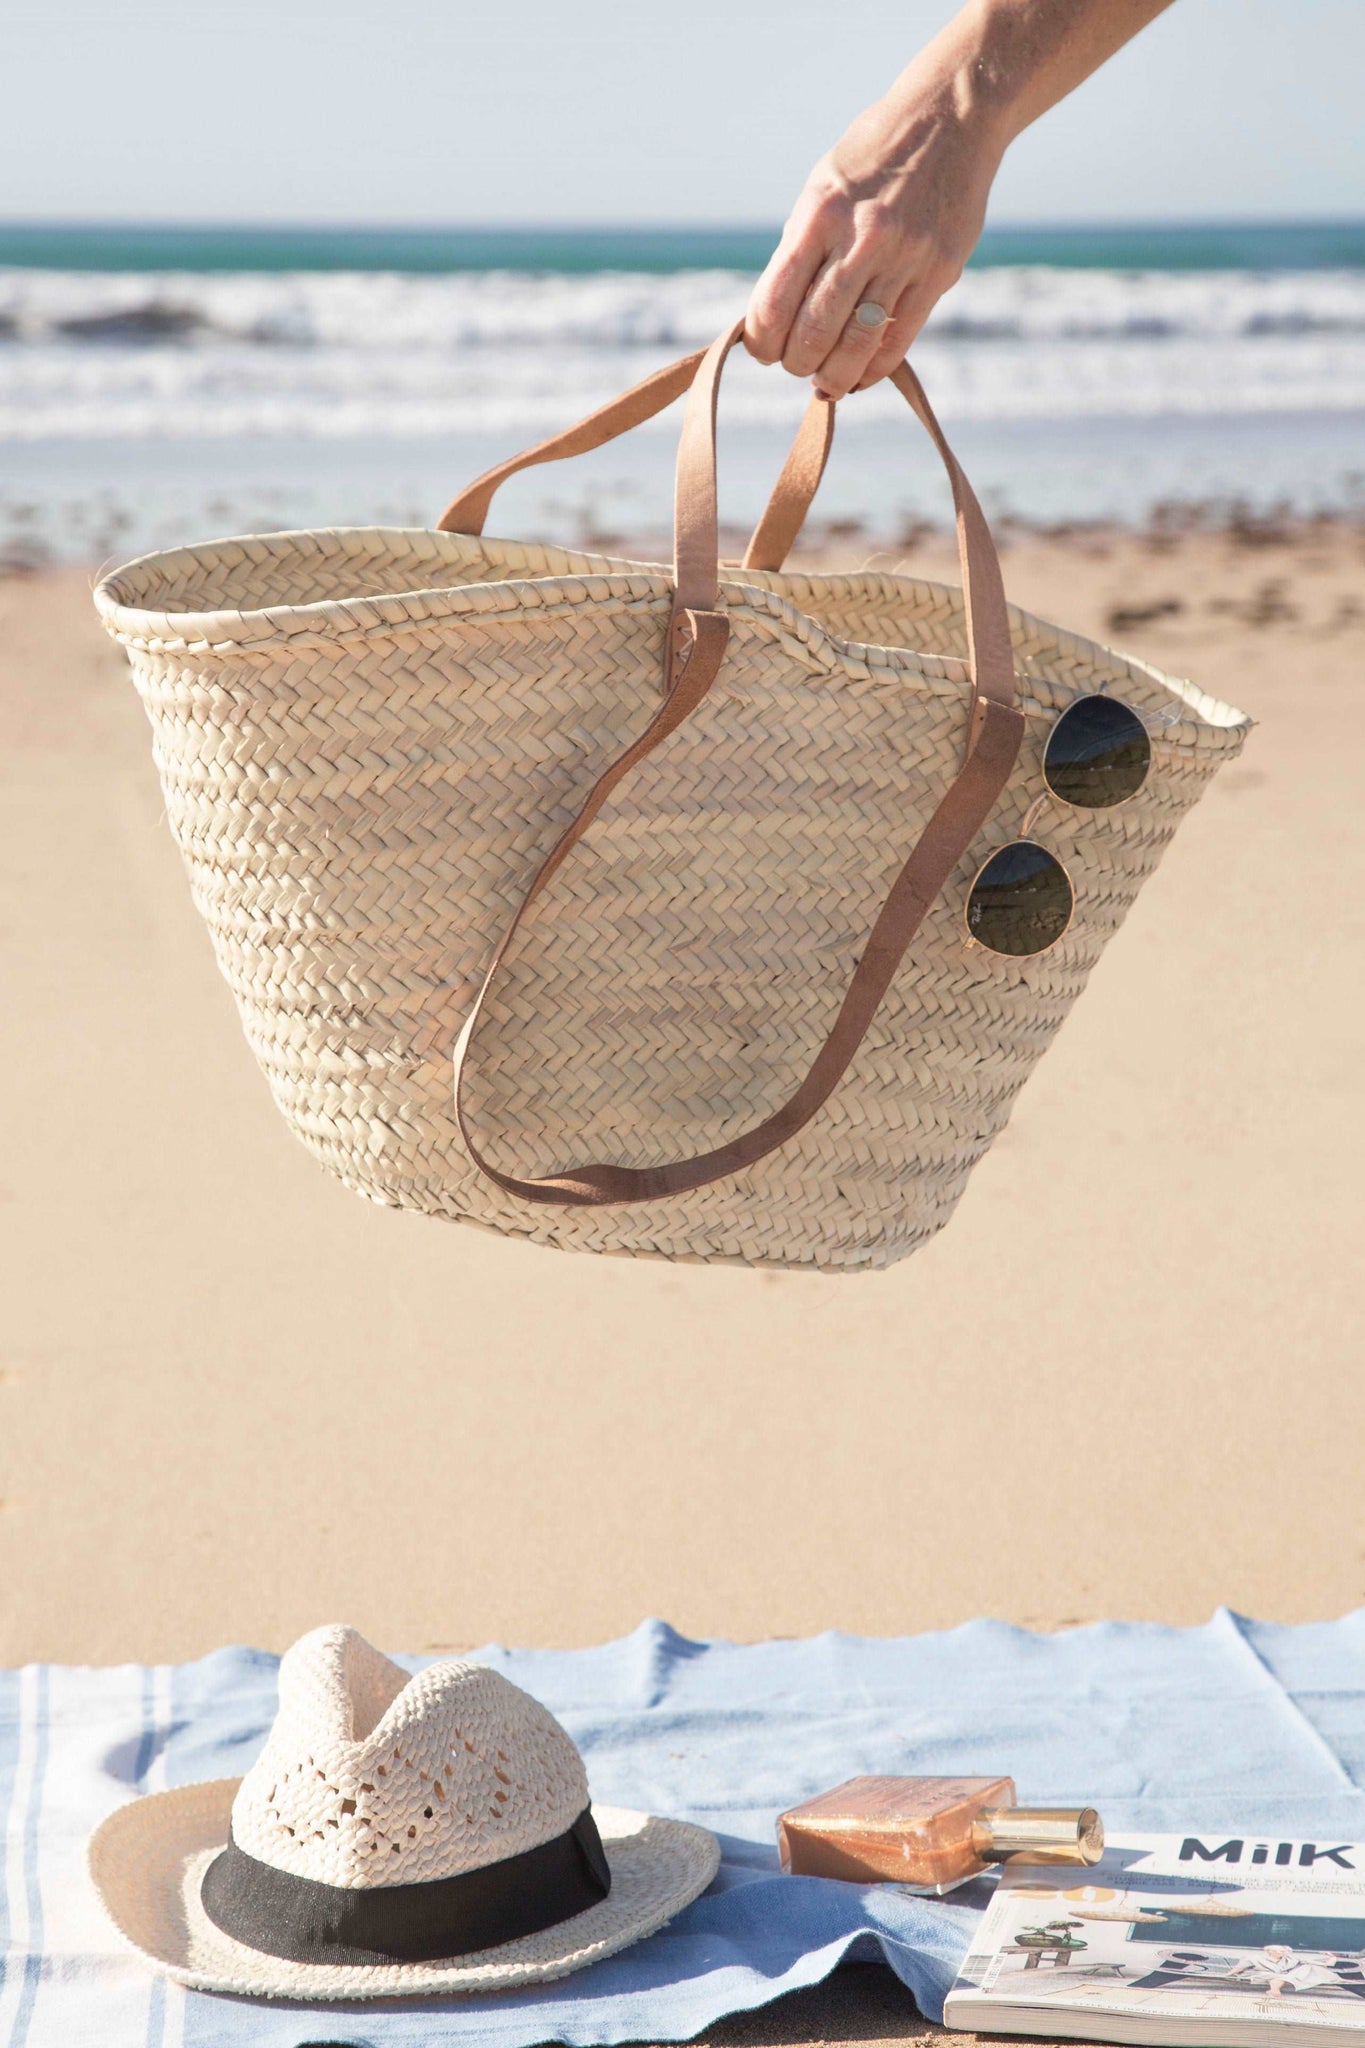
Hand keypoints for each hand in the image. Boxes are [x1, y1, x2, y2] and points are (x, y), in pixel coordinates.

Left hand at [744, 90, 1001, 400]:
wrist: (949, 117)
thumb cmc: (873, 157)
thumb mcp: (823, 188)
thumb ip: (802, 248)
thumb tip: (776, 316)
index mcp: (820, 213)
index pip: (775, 301)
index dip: (762, 341)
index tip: (764, 350)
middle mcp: (861, 236)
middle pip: (813, 333)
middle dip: (796, 363)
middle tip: (795, 365)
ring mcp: (904, 256)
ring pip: (857, 346)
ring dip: (833, 377)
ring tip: (825, 381)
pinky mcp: (939, 272)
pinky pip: (898, 340)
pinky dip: (873, 369)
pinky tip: (860, 374)